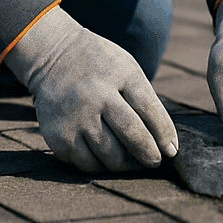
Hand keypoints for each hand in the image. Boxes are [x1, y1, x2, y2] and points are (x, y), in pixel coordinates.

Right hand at [2, 5, 177, 172]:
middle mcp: (97, 96)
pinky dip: (98, 166)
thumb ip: (145, 100)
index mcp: (119, 75)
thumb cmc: (99, 67)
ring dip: (124, 165)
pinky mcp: (59, 136)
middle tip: (154, 162)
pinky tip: (102, 157)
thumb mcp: (125, 68)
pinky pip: (87, 164)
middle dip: (149, 155)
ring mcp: (76, 117)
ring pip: (110, 157)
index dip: (164, 135)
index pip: (149, 110)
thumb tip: (166, 143)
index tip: (171, 151)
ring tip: (128, 161)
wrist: (51, 56)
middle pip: (132, 136)